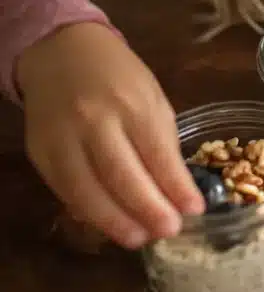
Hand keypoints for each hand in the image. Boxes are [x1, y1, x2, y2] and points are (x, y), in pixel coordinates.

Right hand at [17, 22, 203, 248]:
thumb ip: (163, 142)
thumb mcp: (152, 98)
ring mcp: (63, 138)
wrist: (63, 52)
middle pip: (121, 176)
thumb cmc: (119, 77)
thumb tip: (178, 191)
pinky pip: (65, 191)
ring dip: (115, 222)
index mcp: (134, 103)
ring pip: (88, 191)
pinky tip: (107, 224)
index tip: (194, 211)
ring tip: (139, 239)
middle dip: (148, 210)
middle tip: (168, 232)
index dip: (176, 187)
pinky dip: (87, 212)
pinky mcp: (40, 153)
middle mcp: (96, 121)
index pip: (158, 154)